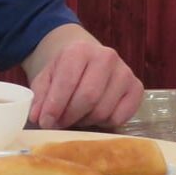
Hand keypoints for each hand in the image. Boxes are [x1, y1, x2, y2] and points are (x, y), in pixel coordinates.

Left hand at [28, 40, 143, 128]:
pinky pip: (119, 117)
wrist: (87, 58)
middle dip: (69, 116)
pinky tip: (93, 115)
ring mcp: (125, 72)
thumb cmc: (64, 70)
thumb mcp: (46, 78)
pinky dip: (103, 123)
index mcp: (80, 50)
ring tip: (75, 117)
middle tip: (58, 124)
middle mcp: (106, 57)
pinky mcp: (137, 88)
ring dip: (85, 121)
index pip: (67, 82)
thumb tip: (38, 117)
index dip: (54, 106)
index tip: (45, 121)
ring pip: (103, 110)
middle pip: (88, 98)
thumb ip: (40, 96)